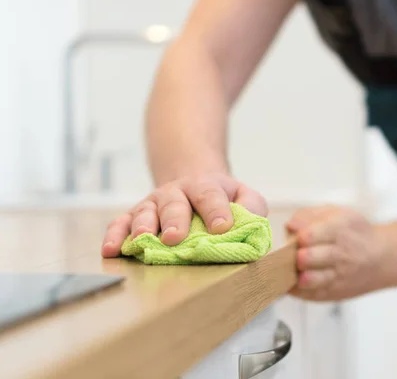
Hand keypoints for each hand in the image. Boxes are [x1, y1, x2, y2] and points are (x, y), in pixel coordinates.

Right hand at [101, 173, 266, 257]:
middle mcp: (176, 193)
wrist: (193, 182)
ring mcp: (153, 204)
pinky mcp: (135, 216)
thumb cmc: (222, 197)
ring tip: (141, 241)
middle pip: (174, 203)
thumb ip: (251, 206)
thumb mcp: (244, 195)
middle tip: (175, 237)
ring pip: (145, 212)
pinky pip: (120, 223)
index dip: (217, 211)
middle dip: (174, 220)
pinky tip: (110, 250)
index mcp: (205, 186)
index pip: (211, 195)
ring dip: (142, 227)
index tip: (221, 228)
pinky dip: (114, 235)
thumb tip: (250, 222)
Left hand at [286, 205, 387, 301]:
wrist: (381, 259)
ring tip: (294, 268)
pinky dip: (296, 289)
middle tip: (294, 253)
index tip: (296, 236)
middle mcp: (340, 255)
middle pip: (308, 257)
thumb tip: (290, 225)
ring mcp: (337, 277)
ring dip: (295, 273)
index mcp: (340, 230)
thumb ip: (310, 215)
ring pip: (309, 280)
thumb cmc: (354, 234)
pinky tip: (292, 280)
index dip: (298, 236)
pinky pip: (309, 295)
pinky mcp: (332, 293)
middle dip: (295, 255)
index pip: (311, 235)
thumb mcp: (337, 214)